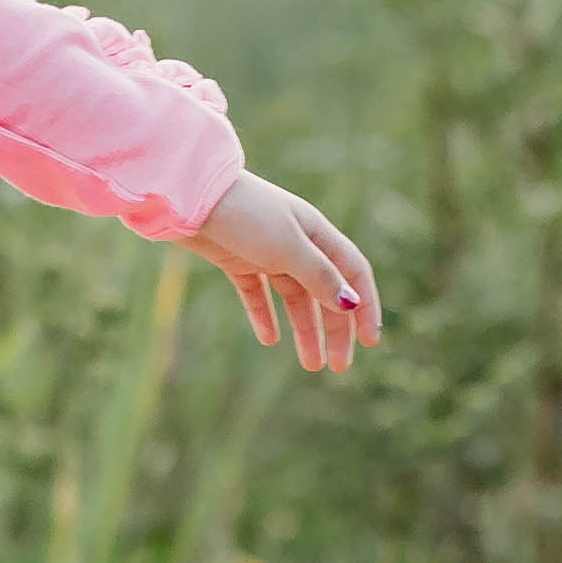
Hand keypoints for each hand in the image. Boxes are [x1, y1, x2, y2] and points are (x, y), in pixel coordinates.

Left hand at [177, 170, 381, 373]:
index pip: (353, 273)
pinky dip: (265, 316)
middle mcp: (296, 243)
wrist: (191, 196)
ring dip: (305, 331)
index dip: (366, 306)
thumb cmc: (246, 215)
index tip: (370, 342)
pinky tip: (269, 340)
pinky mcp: (238, 261)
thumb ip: (319, 276)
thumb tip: (351, 305)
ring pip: (294, 298)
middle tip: (339, 366)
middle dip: (336, 330)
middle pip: (325, 292)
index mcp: (317, 233)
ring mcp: (266, 252)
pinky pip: (258, 294)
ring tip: (311, 364)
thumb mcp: (288, 247)